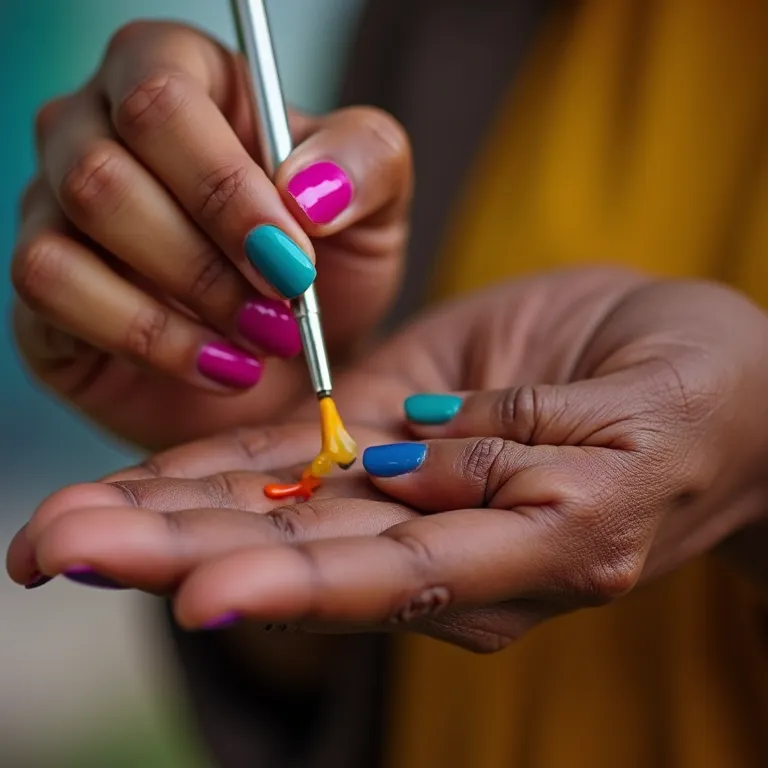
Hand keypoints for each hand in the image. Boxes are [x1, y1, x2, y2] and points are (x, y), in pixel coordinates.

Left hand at [9, 269, 767, 651]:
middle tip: (59, 548)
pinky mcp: (393, 441)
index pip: (398, 579)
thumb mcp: (637, 424)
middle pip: (306, 558)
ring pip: (280, 516)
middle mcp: (454, 545)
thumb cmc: (697, 392)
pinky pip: (297, 460)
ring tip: (64, 525)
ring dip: (168, 517)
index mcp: (532, 553)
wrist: (698, 366)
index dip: (300, 587)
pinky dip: (217, 471)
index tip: (199, 595)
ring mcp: (415, 497)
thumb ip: (527, 451)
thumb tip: (411, 470)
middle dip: (180, 556)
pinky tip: (139, 481)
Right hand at [11, 21, 410, 449]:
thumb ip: (364, 163)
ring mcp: (58, 200)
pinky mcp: (44, 281)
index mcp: (183, 79)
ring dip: (185, 298)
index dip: (227, 185)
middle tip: (281, 309)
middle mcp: (102, 125)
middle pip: (106, 162)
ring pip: (81, 223)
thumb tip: (307, 185)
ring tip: (261, 340)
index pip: (163, 93)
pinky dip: (146, 337)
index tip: (293, 258)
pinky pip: (52, 286)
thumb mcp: (373, 208)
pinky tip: (216, 364)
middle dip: (208, 256)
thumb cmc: (327, 269)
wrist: (295, 353)